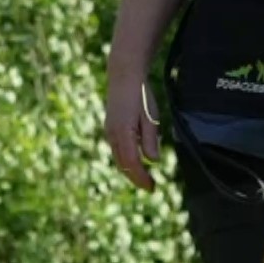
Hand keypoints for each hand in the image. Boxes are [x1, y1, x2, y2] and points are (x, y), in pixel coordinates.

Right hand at [104, 68, 162, 190]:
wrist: (124, 76)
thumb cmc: (141, 94)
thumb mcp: (151, 117)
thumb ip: (150, 139)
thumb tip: (153, 160)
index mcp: (123, 132)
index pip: (132, 163)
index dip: (141, 178)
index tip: (152, 187)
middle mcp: (113, 134)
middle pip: (123, 164)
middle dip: (136, 178)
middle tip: (150, 187)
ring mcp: (109, 131)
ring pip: (118, 158)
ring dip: (130, 170)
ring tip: (144, 178)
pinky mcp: (110, 128)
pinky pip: (117, 150)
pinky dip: (126, 160)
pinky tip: (136, 162)